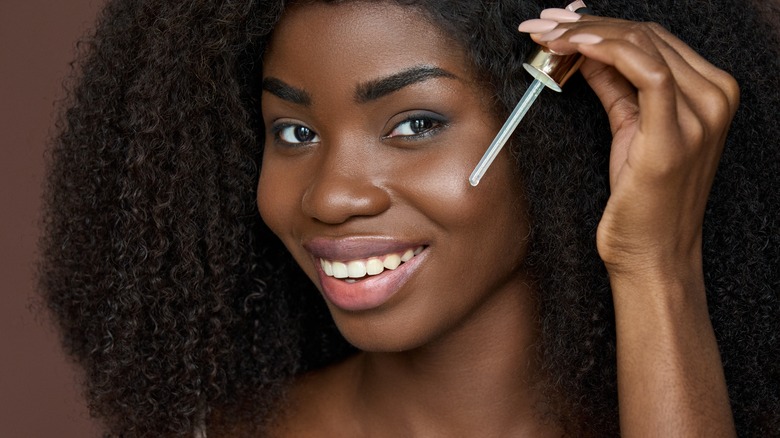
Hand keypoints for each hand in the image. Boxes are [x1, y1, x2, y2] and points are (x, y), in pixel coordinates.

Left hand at [520, 12, 739, 280]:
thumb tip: (585, 53)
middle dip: (585, 24)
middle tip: (542, 24)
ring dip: (585, 33)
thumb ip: (615, 87)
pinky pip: (645, 70)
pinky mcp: (676, 133)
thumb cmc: (642, 201)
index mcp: (709, 92)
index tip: (558, 24)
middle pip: (645, 35)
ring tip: (546, 35)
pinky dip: (606, 50)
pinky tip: (574, 48)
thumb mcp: (630, 130)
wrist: (654, 255)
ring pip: (641, 44)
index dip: (601, 24)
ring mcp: (702, 113)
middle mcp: (715, 96)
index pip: (652, 38)